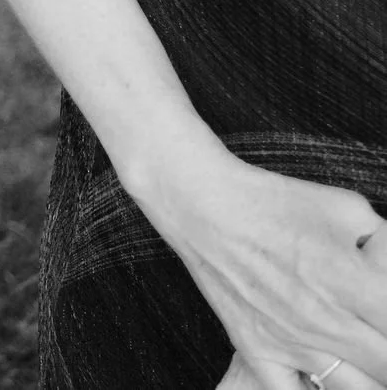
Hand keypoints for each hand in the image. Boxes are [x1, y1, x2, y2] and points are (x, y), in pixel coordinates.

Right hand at [135, 143, 386, 389]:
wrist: (204, 205)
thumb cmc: (275, 200)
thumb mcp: (349, 208)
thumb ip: (384, 242)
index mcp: (356, 284)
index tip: (385, 315)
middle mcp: (327, 321)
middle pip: (386, 367)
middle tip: (376, 333)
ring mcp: (291, 342)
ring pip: (354, 388)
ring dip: (367, 376)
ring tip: (359, 354)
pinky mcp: (257, 349)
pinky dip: (310, 388)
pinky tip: (316, 373)